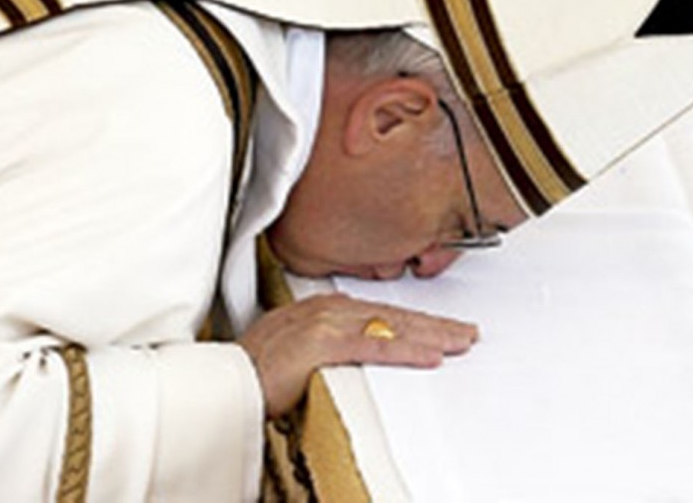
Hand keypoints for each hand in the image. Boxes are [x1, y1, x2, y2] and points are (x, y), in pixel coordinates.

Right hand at [237, 293, 477, 417]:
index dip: (415, 321)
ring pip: (391, 327)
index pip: (381, 313)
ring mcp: (325, 325)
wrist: (226, 383)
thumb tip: (355, 351)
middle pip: (393, 316)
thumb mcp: (297, 350)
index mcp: (323, 309)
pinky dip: (405, 350)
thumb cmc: (254, 371)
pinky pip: (373, 346)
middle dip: (434, 325)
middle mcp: (327, 310)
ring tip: (460, 341)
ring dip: (430, 335)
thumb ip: (327, 345)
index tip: (442, 328)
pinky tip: (430, 355)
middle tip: (467, 332)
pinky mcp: (321, 345)